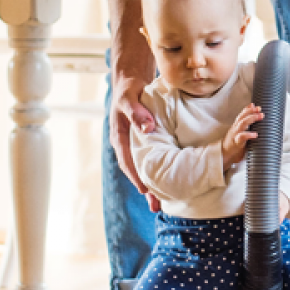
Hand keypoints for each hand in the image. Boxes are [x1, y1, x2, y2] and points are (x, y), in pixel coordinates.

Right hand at [109, 65, 161, 210]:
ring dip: (152, 184)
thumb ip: (137, 113)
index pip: (127, 161)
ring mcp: (135, 145)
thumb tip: (148, 128)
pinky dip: (158, 171)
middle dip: (145, 188)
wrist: (130, 83)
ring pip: (144, 167)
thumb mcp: (130, 99)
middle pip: (136, 170)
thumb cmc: (129, 90)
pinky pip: (152, 159)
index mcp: (120, 138)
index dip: (136, 176)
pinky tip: (169, 182)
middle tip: (156, 206)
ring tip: (161, 204)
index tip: (145, 190)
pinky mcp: (145, 143)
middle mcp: (127, 145)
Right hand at [221, 103, 261, 168]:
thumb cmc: (234, 145)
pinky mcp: (236, 143)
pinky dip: (248, 134)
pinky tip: (255, 134)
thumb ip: (246, 127)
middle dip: (251, 112)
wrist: (223, 156)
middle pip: (242, 117)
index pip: (242, 115)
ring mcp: (235, 135)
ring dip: (251, 119)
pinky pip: (241, 137)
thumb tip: (256, 123)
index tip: (257, 106)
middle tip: (260, 110)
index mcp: (236, 126)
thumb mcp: (240, 134)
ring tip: (260, 116)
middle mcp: (235, 128)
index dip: (249, 109)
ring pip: (242, 124)